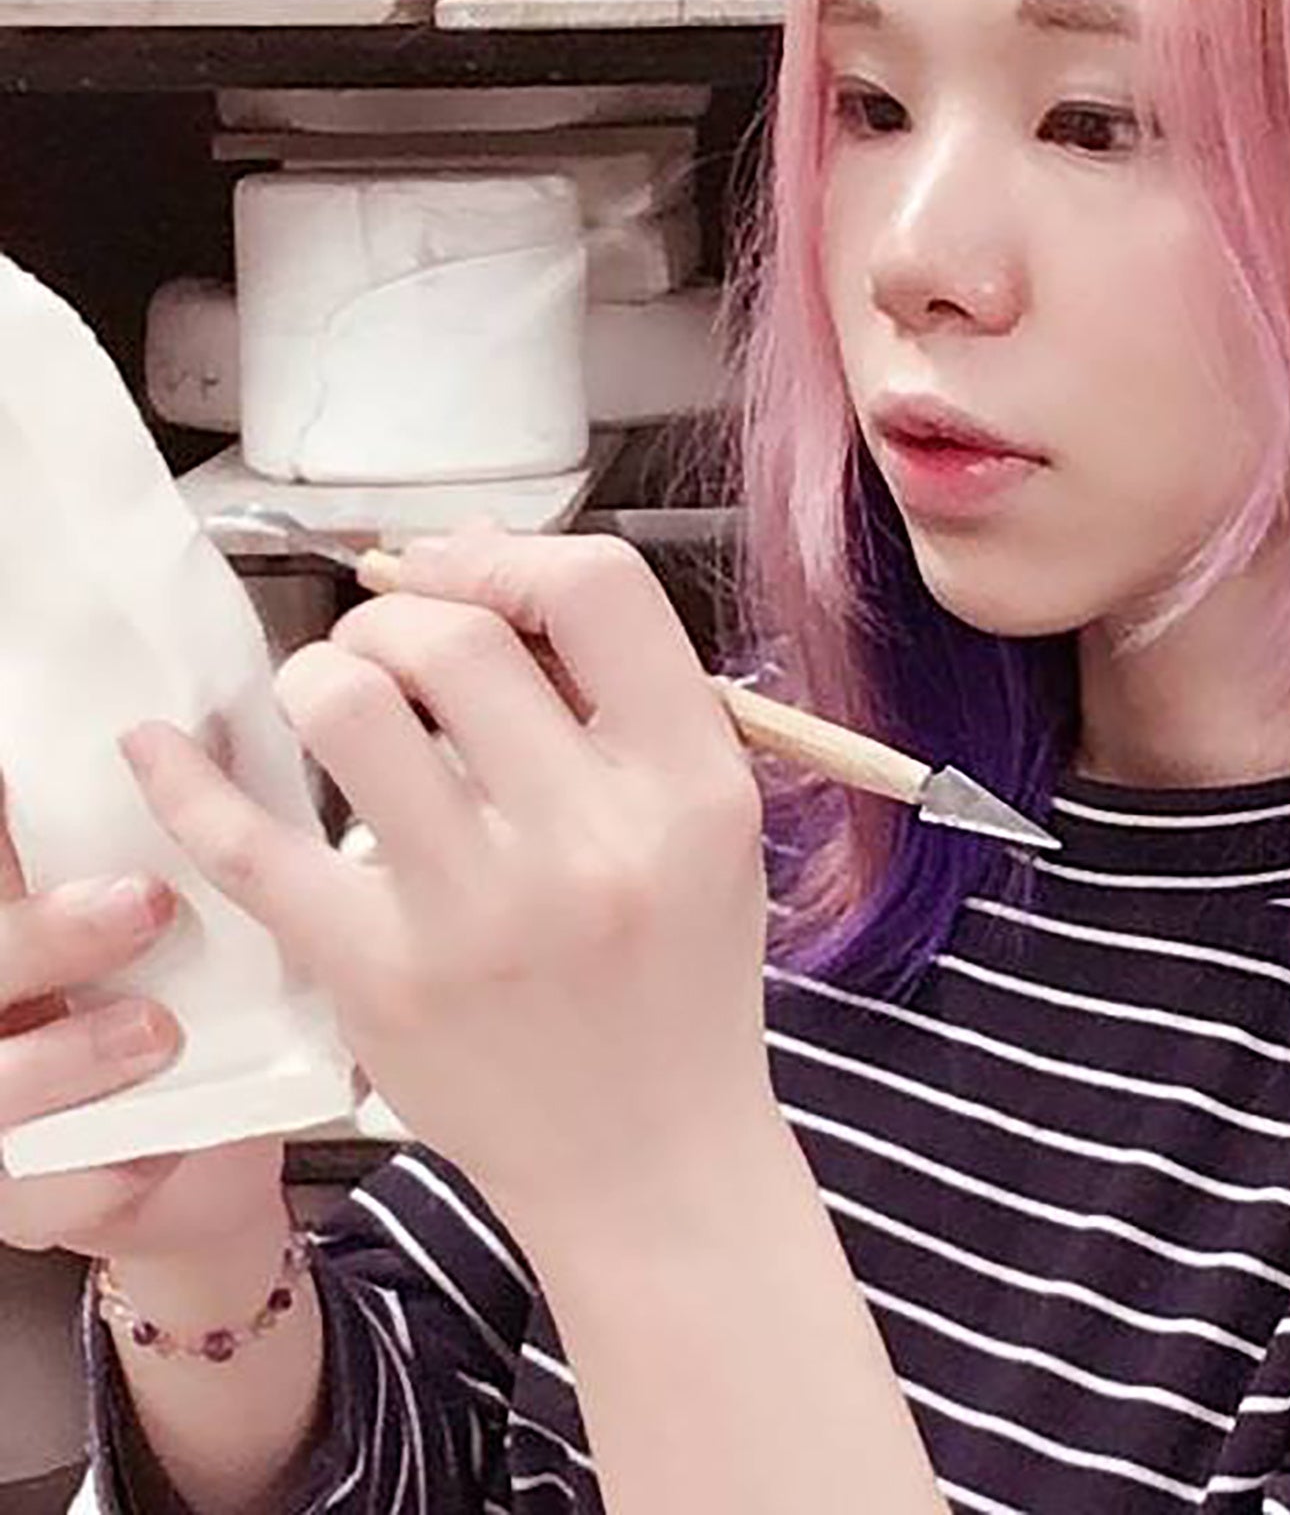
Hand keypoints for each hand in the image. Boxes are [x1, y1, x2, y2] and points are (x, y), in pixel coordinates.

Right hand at [0, 777, 287, 1264]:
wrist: (198, 1162)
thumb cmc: (182, 1015)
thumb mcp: (168, 928)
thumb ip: (160, 855)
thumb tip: (211, 740)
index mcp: (11, 932)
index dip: (1, 833)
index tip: (23, 783)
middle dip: (41, 933)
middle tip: (148, 902)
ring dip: (67, 1056)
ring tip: (158, 1030)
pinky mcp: (22, 1196)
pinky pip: (40, 1187)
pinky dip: (102, 1171)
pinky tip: (152, 1148)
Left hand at [117, 526, 770, 1235]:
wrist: (651, 1157)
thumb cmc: (677, 975)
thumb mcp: (706, 819)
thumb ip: (619, 696)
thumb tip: (480, 561)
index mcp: (690, 785)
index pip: (599, 589)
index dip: (513, 555)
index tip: (474, 574)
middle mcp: (592, 841)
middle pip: (454, 638)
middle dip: (403, 615)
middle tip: (398, 651)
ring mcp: (479, 912)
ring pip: (346, 708)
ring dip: (326, 676)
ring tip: (339, 703)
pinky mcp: (380, 976)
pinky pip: (253, 846)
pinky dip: (190, 782)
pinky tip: (161, 746)